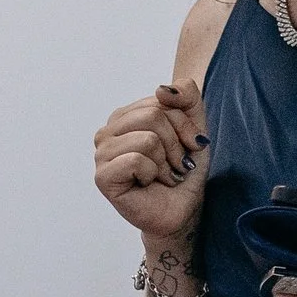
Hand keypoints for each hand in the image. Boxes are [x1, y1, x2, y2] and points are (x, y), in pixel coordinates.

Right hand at [95, 81, 209, 239]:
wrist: (183, 208)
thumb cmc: (184, 168)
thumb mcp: (194, 125)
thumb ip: (186, 96)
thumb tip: (162, 89)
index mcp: (124, 117)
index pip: (160, 101)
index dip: (183, 124)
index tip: (188, 145)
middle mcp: (107, 133)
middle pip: (153, 116)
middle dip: (176, 143)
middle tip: (177, 164)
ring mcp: (101, 155)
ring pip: (148, 139)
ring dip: (166, 161)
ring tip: (163, 175)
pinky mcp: (103, 178)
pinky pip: (137, 160)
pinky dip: (153, 174)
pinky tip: (148, 184)